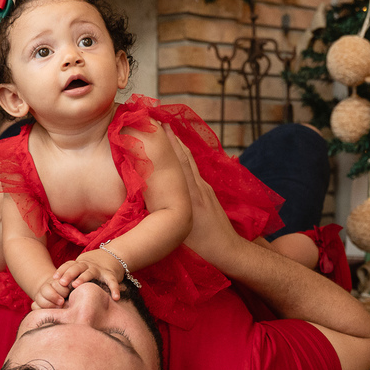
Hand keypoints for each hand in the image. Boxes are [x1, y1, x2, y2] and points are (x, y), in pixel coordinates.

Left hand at [55, 251, 124, 296]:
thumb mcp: (80, 267)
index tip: (54, 278)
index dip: (61, 271)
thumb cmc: (90, 267)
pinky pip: (112, 282)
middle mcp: (88, 265)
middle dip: (69, 274)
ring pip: (90, 272)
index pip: (68, 265)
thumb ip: (70, 274)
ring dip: (83, 278)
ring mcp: (99, 270)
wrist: (112, 256)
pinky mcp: (110, 275)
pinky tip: (116, 297)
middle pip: (77, 267)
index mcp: (80, 264)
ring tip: (76, 285)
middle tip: (62, 283)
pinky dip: (114, 289)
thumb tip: (54, 287)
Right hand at [164, 124, 241, 270]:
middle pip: (182, 155)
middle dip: (169, 137)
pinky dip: (185, 156)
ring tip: (165, 128)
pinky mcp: (207, 193)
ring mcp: (204, 189)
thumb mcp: (179, 232)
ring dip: (177, 143)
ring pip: (188, 160)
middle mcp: (197, 186)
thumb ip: (162, 215)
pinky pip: (193, 169)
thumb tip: (140, 202)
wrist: (229, 250)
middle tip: (155, 118)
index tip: (152, 125)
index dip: (164, 143)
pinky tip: (180, 153)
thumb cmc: (201, 249)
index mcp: (189, 195)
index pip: (175, 162)